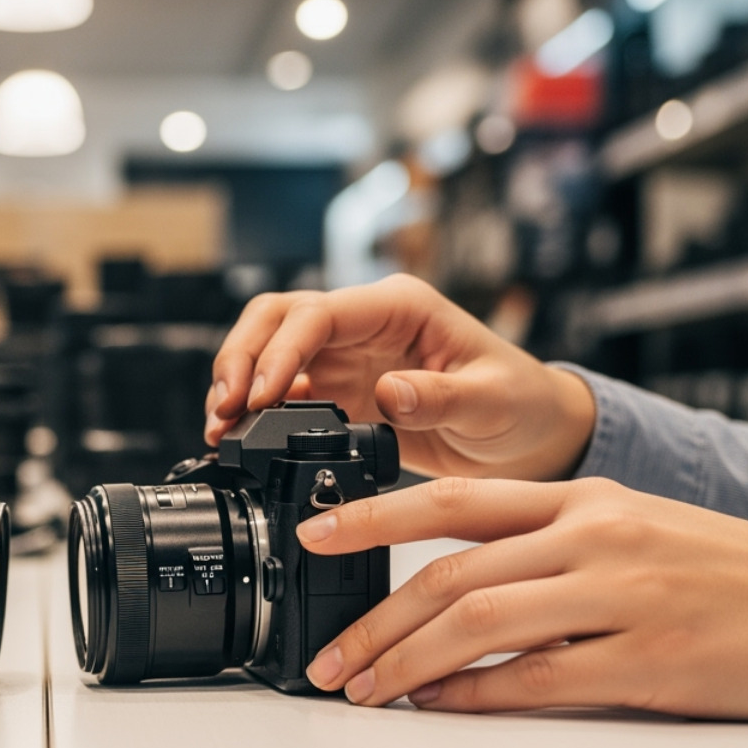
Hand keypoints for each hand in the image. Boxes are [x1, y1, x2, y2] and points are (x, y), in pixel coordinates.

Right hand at [204, 274, 596, 480]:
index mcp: (399, 307)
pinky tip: (239, 440)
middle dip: (241, 358)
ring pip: (268, 350)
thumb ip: (441, 397)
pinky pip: (282, 394)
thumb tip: (390, 391)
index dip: (280, 351)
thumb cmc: (521, 403)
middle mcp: (364, 324)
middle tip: (224, 409)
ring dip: (238, 383)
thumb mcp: (493, 401)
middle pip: (276, 318)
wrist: (528, 436)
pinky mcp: (338, 393)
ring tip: (219, 428)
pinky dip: (254, 413)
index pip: (319, 313)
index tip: (263, 396)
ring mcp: (346, 358)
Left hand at [295, 476, 747, 719]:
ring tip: (365, 691)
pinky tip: (438, 707)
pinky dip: (475, 698)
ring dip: (406, 665)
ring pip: (479, 628)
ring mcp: (622, 598)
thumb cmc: (726, 572)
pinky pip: (536, 682)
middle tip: (328, 659)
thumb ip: (545, 544)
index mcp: (585, 498)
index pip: (454, 501)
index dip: (373, 517)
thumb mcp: (633, 528)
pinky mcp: (648, 662)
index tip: (315, 536)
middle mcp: (595, 537)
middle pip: (451, 576)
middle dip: (372, 621)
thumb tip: (450, 593)